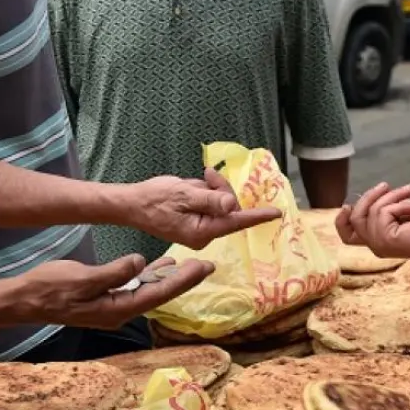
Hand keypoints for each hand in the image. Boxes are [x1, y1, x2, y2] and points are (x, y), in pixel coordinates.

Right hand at [21, 256, 213, 330]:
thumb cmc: (50, 288)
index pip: (157, 294)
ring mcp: (112, 307)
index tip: (203, 268)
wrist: (25, 300)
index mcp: (116, 309)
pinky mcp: (105, 300)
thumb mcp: (82, 278)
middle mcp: (119, 312)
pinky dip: (149, 277)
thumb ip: (114, 272)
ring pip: (148, 292)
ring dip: (169, 279)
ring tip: (190, 265)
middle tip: (208, 266)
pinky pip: (135, 288)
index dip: (182, 281)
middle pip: (158, 295)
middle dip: (183, 281)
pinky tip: (158, 266)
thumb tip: (141, 263)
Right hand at [127, 168, 281, 249]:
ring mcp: (201, 230)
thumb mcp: (184, 195)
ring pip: (221, 204)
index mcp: (203, 231)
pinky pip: (211, 205)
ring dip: (210, 189)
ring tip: (190, 184)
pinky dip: (204, 193)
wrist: (132, 204)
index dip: (257, 216)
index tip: (277, 213)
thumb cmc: (155, 199)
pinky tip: (189, 189)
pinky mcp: (196, 224)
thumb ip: (210, 200)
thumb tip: (232, 205)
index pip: (236, 222)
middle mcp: (205, 234)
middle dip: (221, 189)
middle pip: (229, 208)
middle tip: (206, 175)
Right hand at [335, 182, 409, 260]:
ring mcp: (380, 245)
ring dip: (391, 197)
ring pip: (369, 212)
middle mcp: (375, 245)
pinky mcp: (387, 241)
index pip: (347, 235)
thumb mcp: (401, 209)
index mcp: (378, 240)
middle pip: (354, 218)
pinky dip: (400, 204)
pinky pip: (383, 213)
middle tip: (388, 186)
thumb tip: (365, 197)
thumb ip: (381, 208)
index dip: (341, 220)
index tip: (348, 204)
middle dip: (370, 196)